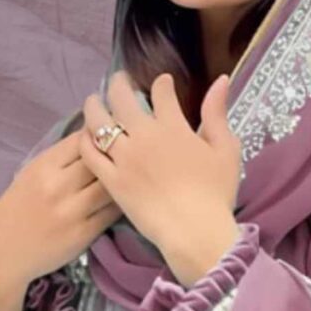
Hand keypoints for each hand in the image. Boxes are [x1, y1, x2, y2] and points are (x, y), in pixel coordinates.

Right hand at [0, 130, 123, 284]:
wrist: (2, 252)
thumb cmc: (19, 209)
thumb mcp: (32, 174)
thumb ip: (61, 158)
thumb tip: (94, 136)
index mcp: (43, 167)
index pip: (81, 140)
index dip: (99, 136)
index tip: (110, 137)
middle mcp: (57, 186)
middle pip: (100, 160)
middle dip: (116, 156)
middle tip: (128, 156)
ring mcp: (72, 211)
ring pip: (111, 186)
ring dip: (124, 180)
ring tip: (130, 178)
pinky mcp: (84, 234)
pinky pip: (112, 212)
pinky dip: (122, 203)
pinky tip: (125, 199)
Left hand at [78, 70, 241, 253]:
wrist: (194, 231)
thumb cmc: (216, 193)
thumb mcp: (226, 149)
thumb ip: (217, 114)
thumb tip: (220, 79)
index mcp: (173, 126)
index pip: (161, 92)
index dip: (161, 83)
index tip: (162, 83)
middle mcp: (144, 135)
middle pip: (122, 98)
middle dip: (119, 83)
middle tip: (119, 81)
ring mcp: (124, 157)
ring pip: (99, 122)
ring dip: (94, 106)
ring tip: (93, 102)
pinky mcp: (110, 179)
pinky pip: (90, 153)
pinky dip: (85, 139)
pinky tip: (86, 135)